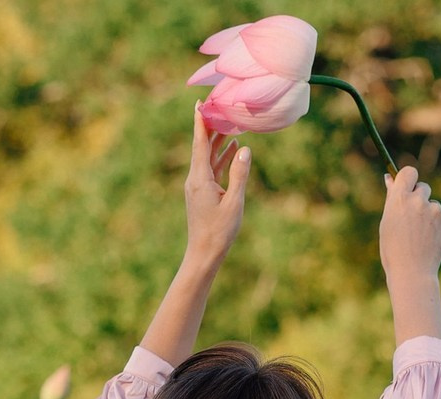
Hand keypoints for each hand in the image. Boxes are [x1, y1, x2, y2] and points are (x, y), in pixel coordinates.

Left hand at [184, 103, 250, 268]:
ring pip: (208, 157)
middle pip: (202, 146)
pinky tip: (232, 148)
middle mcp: (195, 179)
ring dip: (218, 140)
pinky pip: (212, 169)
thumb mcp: (234, 203)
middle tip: (219, 104)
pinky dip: (221, 157)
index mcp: (200, 178)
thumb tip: (244, 149)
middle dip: (211, 126)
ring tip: (230, 121)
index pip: (200, 143)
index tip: (200, 102)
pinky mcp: (203, 193)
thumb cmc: (219, 232)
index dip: (201, 122)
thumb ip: (240, 174)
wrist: (204, 254)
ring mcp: (198, 186)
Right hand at [380, 166, 440, 286]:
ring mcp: (434, 209)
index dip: (409, 179)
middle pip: (423, 187)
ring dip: (428, 214)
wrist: (412, 273)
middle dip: (419, 198)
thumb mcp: (387, 223)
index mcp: (399, 200)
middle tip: (413, 220)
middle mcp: (417, 200)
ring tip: (420, 236)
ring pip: (432, 204)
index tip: (408, 186)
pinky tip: (429, 239)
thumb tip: (390, 178)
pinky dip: (437, 225)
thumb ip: (391, 199)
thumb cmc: (393, 250)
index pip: (408, 172)